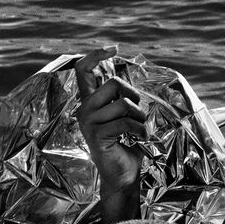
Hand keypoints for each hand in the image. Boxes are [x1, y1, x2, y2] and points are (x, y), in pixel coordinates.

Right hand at [74, 47, 147, 195]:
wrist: (123, 175)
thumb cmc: (127, 146)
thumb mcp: (125, 118)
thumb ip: (123, 100)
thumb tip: (132, 85)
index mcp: (90, 102)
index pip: (84, 70)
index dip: (97, 55)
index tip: (113, 48)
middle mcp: (84, 109)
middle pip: (114, 84)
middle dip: (134, 96)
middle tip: (138, 114)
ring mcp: (88, 123)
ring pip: (124, 105)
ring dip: (140, 118)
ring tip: (139, 131)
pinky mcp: (97, 136)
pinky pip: (126, 123)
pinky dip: (140, 131)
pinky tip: (140, 139)